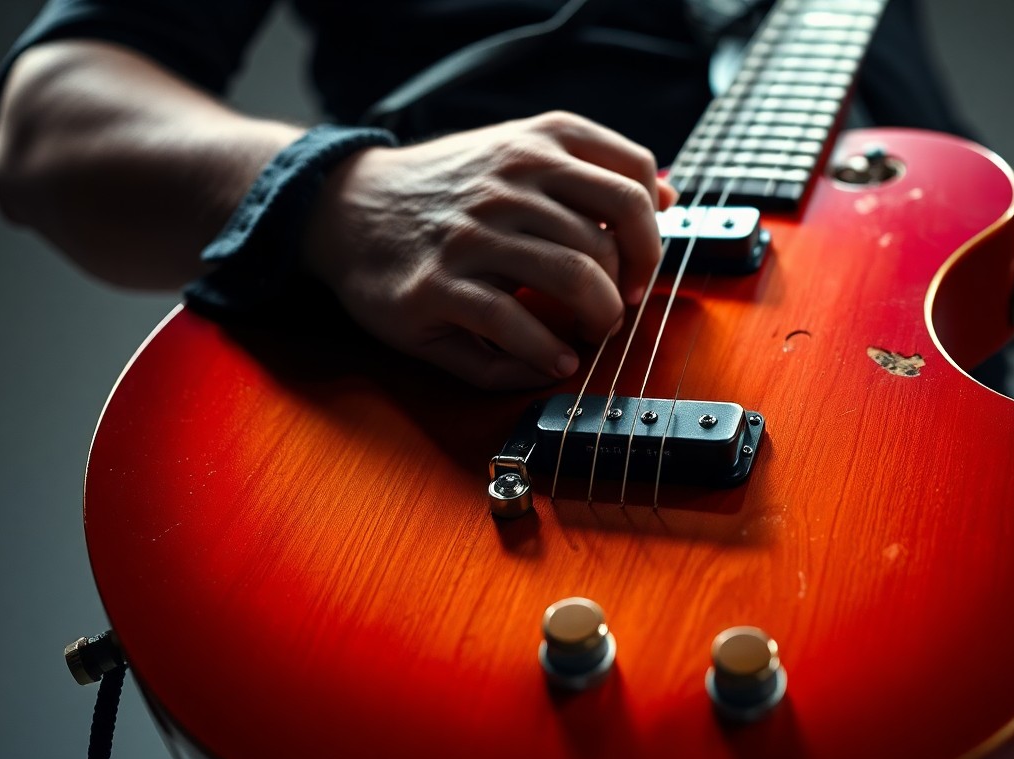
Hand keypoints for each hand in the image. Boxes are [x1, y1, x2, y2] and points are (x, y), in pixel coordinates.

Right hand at [302, 111, 677, 388]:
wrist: (343, 208)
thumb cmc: (445, 190)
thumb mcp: (515, 153)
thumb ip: (590, 169)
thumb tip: (670, 193)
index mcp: (536, 143)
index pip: (633, 180)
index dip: (653, 233)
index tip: (640, 265)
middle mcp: (508, 180)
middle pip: (612, 238)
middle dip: (630, 286)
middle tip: (618, 309)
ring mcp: (471, 235)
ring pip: (575, 277)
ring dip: (599, 319)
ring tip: (589, 333)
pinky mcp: (438, 287)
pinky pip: (515, 324)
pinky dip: (547, 352)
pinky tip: (554, 359)